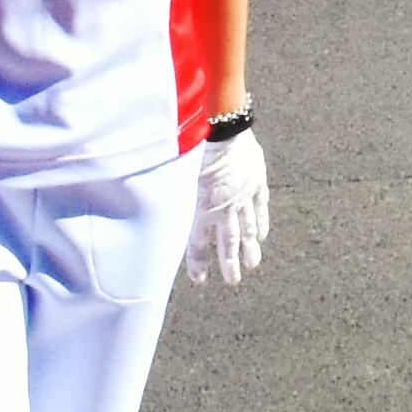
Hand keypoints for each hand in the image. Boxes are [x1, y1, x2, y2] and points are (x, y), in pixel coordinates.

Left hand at [187, 125, 269, 285]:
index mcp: (202, 209)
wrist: (223, 130)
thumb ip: (171, 198)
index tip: (200, 280)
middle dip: (230, 263)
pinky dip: (261, 222)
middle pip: (228, 243)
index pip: (199, 244)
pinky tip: (262, 235)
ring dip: (250, 249)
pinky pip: (260, 207)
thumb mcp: (176, 177)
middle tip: (233, 280)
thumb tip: (148, 210)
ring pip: (247, 229)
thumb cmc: (192, 150)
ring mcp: (243, 196)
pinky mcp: (257, 182)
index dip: (199, 263)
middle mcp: (224, 208)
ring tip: (252, 265)